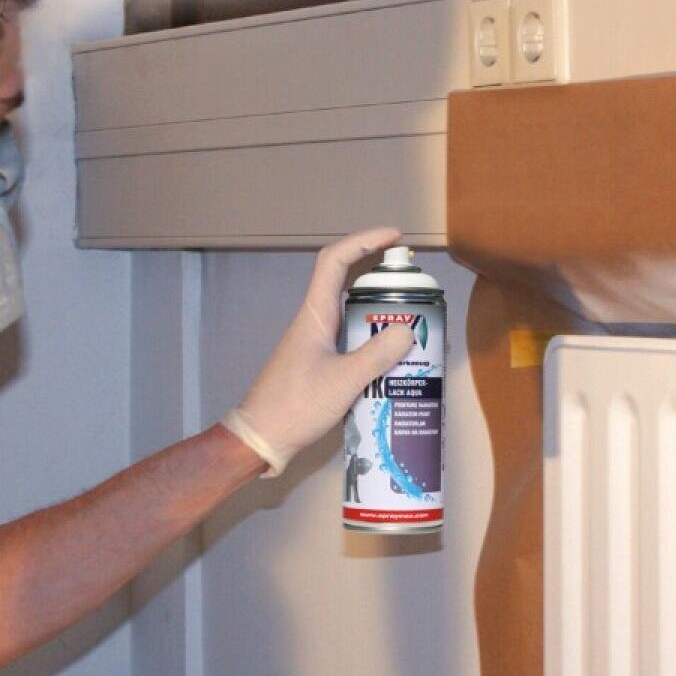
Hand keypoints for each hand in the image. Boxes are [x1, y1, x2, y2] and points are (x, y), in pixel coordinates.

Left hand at [221, 228, 416, 476]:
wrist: (261, 438)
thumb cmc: (295, 405)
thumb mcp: (343, 381)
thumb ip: (376, 356)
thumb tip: (408, 331)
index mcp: (315, 315)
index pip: (335, 260)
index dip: (364, 241)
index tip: (395, 237)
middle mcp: (314, 321)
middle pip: (347, 281)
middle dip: (380, 275)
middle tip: (413, 284)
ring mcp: (315, 342)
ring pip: (351, 312)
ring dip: (379, 310)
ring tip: (411, 320)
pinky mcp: (319, 362)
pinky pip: (351, 338)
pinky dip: (372, 338)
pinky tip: (393, 357)